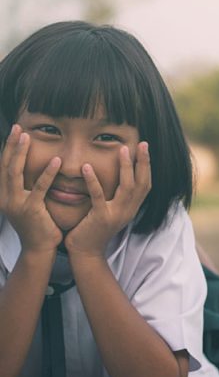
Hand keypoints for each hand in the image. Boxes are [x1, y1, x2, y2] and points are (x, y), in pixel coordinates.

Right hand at [0, 125, 62, 252]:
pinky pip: (39, 188)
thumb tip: (33, 170)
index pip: (3, 167)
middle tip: (18, 127)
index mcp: (4, 195)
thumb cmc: (38, 225)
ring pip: (15, 172)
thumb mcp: (28, 203)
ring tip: (28, 136)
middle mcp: (5, 198)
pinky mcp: (30, 210)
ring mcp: (16, 204)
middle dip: (11, 145)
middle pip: (5, 165)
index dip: (8, 149)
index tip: (15, 132)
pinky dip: (47, 173)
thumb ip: (27, 188)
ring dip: (21, 152)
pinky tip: (56, 161)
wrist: (39, 249)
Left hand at [64, 142, 150, 257]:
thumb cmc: (93, 229)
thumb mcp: (110, 211)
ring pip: (127, 187)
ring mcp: (116, 215)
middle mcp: (128, 211)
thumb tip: (118, 177)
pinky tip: (87, 167)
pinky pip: (98, 196)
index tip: (145, 149)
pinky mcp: (101, 218)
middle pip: (142, 183)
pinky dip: (93, 180)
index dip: (147, 167)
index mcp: (131, 209)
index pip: (146, 185)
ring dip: (126, 167)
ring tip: (122, 149)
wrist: (85, 253)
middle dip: (143, 162)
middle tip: (142, 144)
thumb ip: (116, 197)